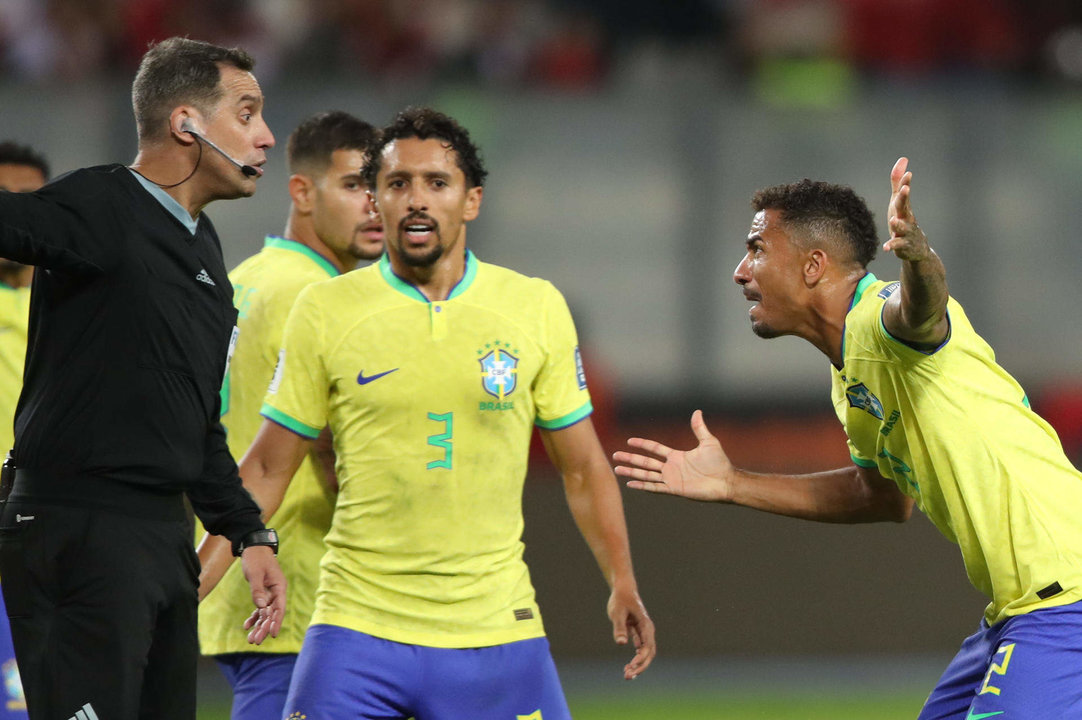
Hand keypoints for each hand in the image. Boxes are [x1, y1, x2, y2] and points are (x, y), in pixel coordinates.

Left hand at [239, 545, 285, 644]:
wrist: (253, 548)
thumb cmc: (256, 559)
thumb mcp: (255, 574)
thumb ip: (258, 591)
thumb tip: (260, 607)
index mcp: (279, 587)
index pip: (279, 608)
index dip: (276, 622)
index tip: (272, 635)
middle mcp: (276, 592)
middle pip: (272, 614)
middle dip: (264, 628)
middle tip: (255, 641)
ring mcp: (270, 594)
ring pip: (265, 614)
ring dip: (259, 626)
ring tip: (251, 639)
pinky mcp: (262, 594)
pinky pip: (259, 609)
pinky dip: (254, 617)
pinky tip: (246, 626)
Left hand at [607, 585, 655, 679]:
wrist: (623, 589)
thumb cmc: (621, 599)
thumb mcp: (618, 613)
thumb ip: (619, 628)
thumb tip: (621, 643)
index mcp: (646, 626)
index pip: (647, 647)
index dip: (641, 659)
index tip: (631, 667)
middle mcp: (647, 631)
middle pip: (649, 653)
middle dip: (640, 667)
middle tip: (628, 677)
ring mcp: (643, 632)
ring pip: (645, 653)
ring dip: (638, 665)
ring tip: (627, 675)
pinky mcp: (637, 633)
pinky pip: (639, 649)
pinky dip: (635, 659)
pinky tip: (628, 667)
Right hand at [613, 410, 732, 501]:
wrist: (726, 481)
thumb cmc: (719, 463)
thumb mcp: (708, 442)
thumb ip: (699, 428)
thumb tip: (697, 411)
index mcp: (676, 456)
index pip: (654, 449)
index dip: (642, 444)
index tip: (629, 441)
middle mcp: (671, 468)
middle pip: (645, 462)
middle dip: (630, 458)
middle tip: (615, 455)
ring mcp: (671, 479)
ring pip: (645, 474)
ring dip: (631, 471)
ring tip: (617, 469)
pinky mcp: (674, 489)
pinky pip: (654, 487)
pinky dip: (642, 485)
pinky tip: (630, 484)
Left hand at [884, 157, 929, 260]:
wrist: (918, 249)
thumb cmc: (905, 220)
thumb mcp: (899, 201)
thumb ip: (898, 182)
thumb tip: (903, 159)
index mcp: (904, 207)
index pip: (905, 194)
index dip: (906, 184)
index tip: (908, 174)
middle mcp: (907, 218)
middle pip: (905, 207)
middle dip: (904, 198)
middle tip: (904, 189)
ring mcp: (906, 232)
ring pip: (903, 227)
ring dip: (898, 223)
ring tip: (892, 220)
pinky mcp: (902, 245)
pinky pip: (897, 245)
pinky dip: (892, 245)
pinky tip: (886, 248)